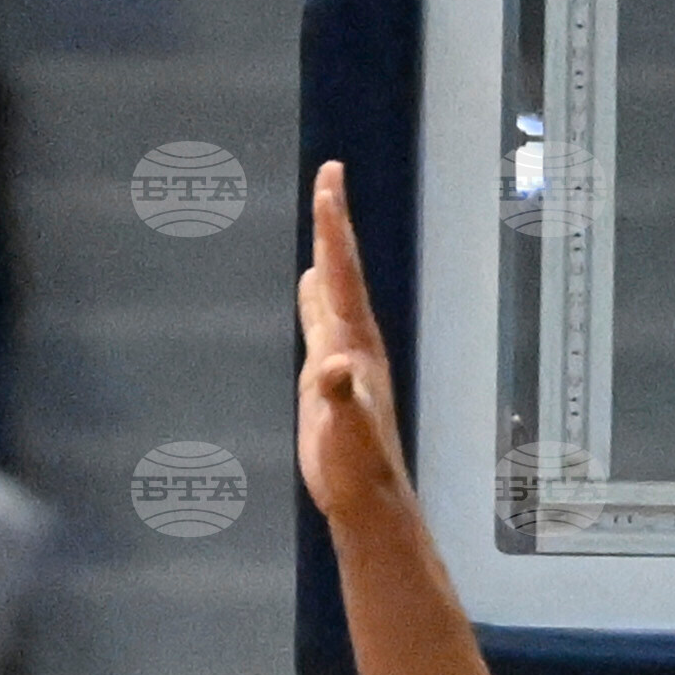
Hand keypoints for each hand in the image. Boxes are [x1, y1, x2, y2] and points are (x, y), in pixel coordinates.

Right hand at [298, 163, 415, 527]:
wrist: (366, 500)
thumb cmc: (356, 468)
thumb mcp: (347, 434)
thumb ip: (340, 400)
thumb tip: (332, 368)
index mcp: (354, 343)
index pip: (340, 273)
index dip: (332, 227)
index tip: (329, 180)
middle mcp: (351, 341)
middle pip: (339, 270)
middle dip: (332, 223)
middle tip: (330, 175)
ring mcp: (341, 358)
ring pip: (331, 292)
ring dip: (326, 253)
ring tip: (324, 217)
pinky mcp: (328, 379)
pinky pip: (319, 322)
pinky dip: (313, 296)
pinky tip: (308, 288)